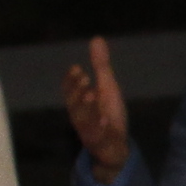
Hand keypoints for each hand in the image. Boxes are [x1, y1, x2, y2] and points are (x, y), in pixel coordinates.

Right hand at [63, 36, 133, 182]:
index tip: (77, 68)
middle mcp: (81, 117)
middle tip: (85, 78)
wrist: (115, 146)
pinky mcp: (100, 144)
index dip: (71, 81)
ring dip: (86, 108)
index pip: (69, 91)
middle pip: (74, 104)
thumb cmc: (108, 114)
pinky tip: (105, 120)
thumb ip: (101, 66)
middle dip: (77, 91)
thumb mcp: (107, 87)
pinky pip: (98, 138)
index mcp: (80, 103)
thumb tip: (97, 38)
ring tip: (91, 94)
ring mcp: (89, 132)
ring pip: (83, 121)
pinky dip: (100, 129)